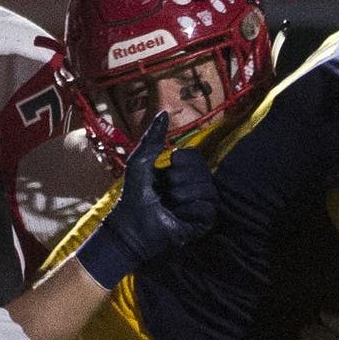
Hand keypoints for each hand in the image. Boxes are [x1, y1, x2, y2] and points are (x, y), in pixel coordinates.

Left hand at [75, 113, 218, 285]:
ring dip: (182, 196)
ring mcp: (202, 205)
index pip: (196, 157)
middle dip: (179, 180)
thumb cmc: (133, 196)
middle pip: (203, 172)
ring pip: (207, 189)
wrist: (131, 228)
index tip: (166, 171)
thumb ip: (152, 138)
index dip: (181, 162)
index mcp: (184, 172)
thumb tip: (164, 112)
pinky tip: (177, 216)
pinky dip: (189, 210)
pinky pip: (207, 208)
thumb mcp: (140, 162)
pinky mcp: (205, 223)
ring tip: (169, 205)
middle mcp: (196, 187)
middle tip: (165, 192)